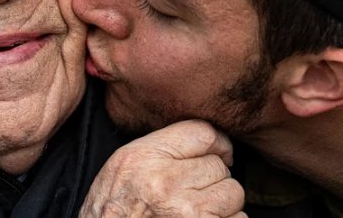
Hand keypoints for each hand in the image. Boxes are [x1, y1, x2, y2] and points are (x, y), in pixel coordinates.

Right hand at [80, 120, 245, 217]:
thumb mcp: (121, 170)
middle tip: (194, 194)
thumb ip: (159, 150)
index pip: (203, 133)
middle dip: (213, 180)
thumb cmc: (109, 215)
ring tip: (196, 213)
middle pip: (220, 166)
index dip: (218, 144)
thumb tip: (208, 140)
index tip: (220, 154)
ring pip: (233, 193)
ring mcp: (187, 212)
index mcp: (144, 159)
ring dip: (223, 205)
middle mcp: (165, 183)